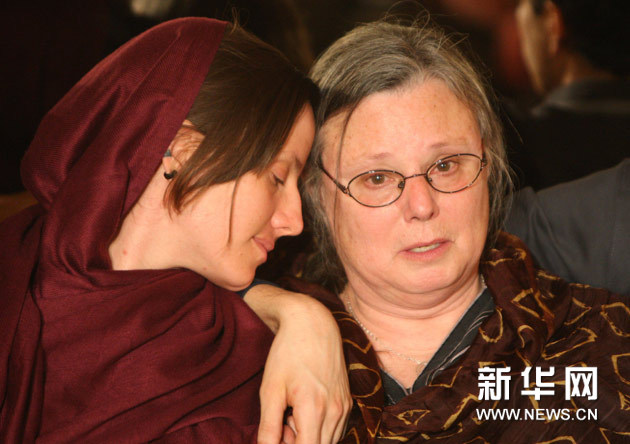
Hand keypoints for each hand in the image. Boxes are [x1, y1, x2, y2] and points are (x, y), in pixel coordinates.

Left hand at [244, 286, 350, 443]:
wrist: (312, 324)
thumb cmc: (287, 353)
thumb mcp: (270, 390)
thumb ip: (268, 428)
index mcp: (314, 409)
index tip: (277, 433)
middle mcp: (336, 411)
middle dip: (296, 442)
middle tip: (281, 421)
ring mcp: (345, 407)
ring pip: (328, 442)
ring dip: (308, 438)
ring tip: (291, 413)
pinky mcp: (348, 402)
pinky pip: (335, 430)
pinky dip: (318, 429)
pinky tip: (304, 410)